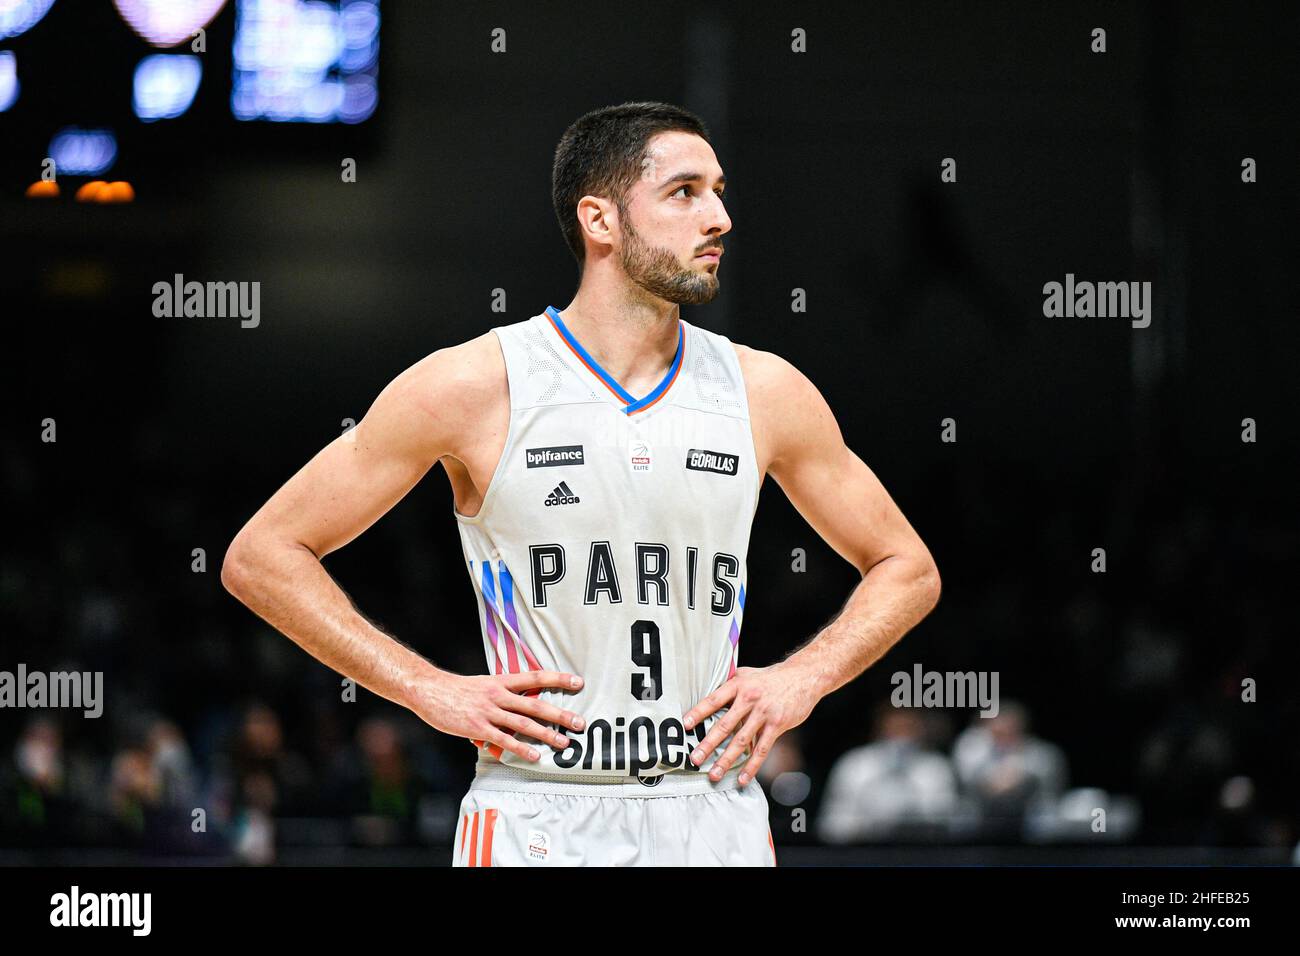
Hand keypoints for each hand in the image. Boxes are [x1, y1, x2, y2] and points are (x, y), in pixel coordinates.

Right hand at [410, 669, 586, 762]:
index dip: (558, 679)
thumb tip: (519, 706)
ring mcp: (489, 712)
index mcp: (501, 681)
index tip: (578, 682)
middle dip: (560, 715)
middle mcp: (499, 695)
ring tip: (564, 744)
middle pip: (536, 704)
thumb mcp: (483, 685)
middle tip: (580, 723)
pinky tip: (535, 756)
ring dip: (547, 734)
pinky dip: (521, 748)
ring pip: (524, 724)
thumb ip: (502, 695)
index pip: (536, 677)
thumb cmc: (456, 690)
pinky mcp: (478, 728)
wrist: (429, 690)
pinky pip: (504, 740)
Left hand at [682, 662, 820, 785]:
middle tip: (694, 759)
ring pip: (741, 741)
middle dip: (708, 744)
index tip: (686, 725)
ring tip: (714, 774)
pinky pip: (761, 749)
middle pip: (725, 725)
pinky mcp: (777, 725)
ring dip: (726, 760)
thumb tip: (707, 697)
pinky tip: (742, 779)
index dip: (699, 712)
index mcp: (738, 685)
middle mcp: (749, 698)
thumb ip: (729, 686)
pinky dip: (751, 766)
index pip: (714, 700)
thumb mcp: (747, 674)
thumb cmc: (771, 678)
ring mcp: (763, 713)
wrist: (803, 676)